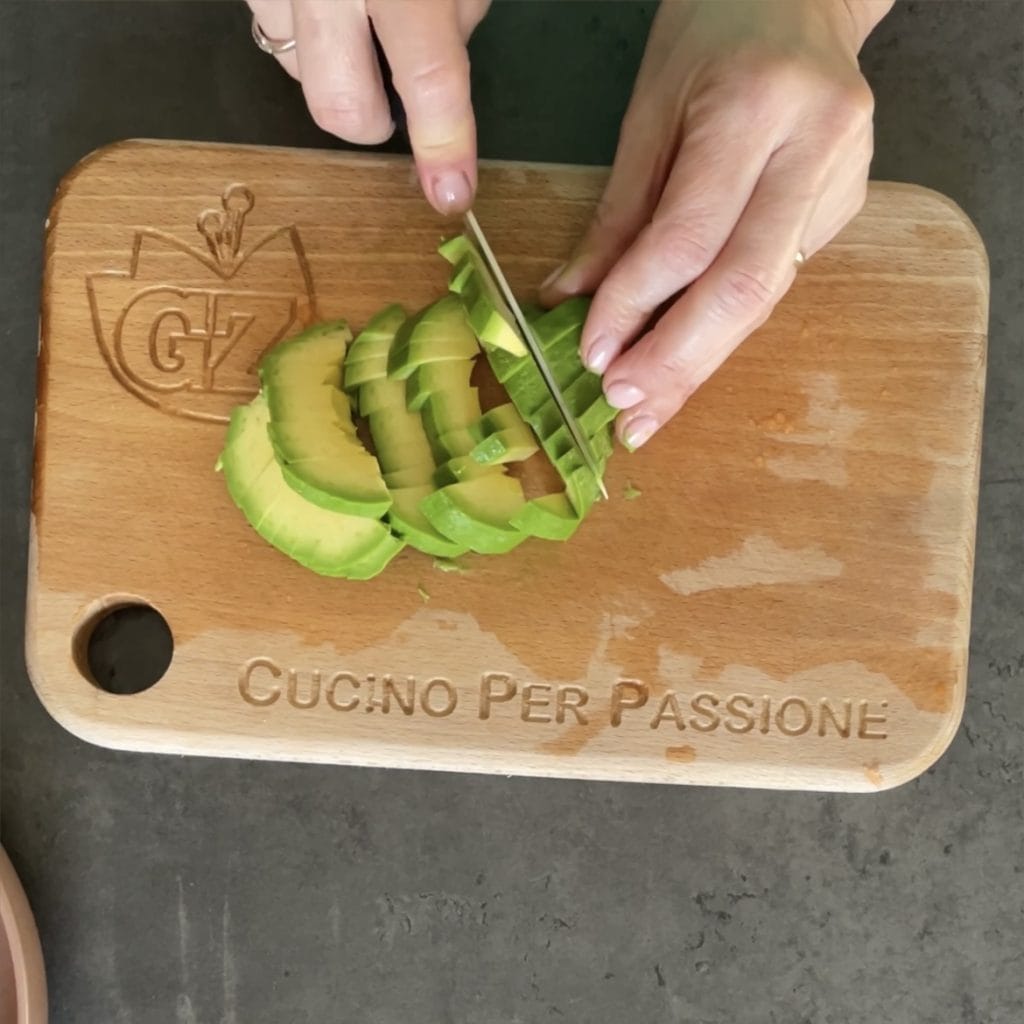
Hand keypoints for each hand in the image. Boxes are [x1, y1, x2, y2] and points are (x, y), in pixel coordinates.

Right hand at [247, 0, 490, 213]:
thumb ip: (452, 21)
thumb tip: (432, 93)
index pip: (428, 79)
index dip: (443, 144)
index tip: (451, 195)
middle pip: (338, 105)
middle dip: (371, 123)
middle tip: (390, 99)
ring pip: (294, 71)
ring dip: (331, 71)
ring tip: (353, 26)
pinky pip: (269, 30)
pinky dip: (301, 35)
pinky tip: (323, 6)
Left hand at [540, 0, 893, 450]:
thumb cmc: (715, 34)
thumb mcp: (649, 109)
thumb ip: (617, 213)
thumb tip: (569, 300)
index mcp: (758, 107)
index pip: (690, 236)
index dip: (637, 304)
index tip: (593, 355)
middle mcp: (816, 148)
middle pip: (745, 286)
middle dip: (678, 361)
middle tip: (628, 411)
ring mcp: (842, 183)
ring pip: (765, 297)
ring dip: (700, 363)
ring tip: (650, 409)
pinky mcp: (842, 210)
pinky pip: (772, 282)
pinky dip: (722, 329)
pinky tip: (684, 363)